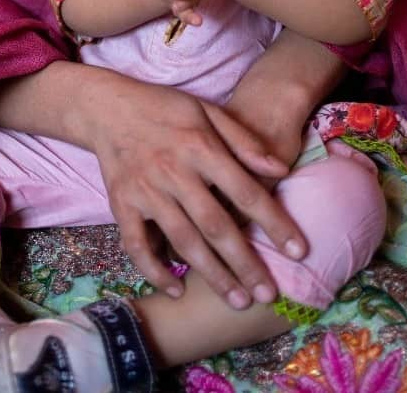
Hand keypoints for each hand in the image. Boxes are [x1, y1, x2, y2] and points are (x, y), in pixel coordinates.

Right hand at [88, 72, 307, 307]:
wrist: (108, 107)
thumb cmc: (165, 107)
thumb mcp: (207, 110)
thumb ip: (244, 140)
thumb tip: (281, 169)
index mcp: (200, 147)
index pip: (245, 191)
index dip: (274, 223)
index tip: (299, 251)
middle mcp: (174, 172)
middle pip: (216, 225)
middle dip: (246, 263)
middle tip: (270, 294)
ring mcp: (145, 191)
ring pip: (183, 241)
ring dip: (212, 274)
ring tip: (238, 300)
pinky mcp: (121, 204)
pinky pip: (137, 246)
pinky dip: (155, 270)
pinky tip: (177, 288)